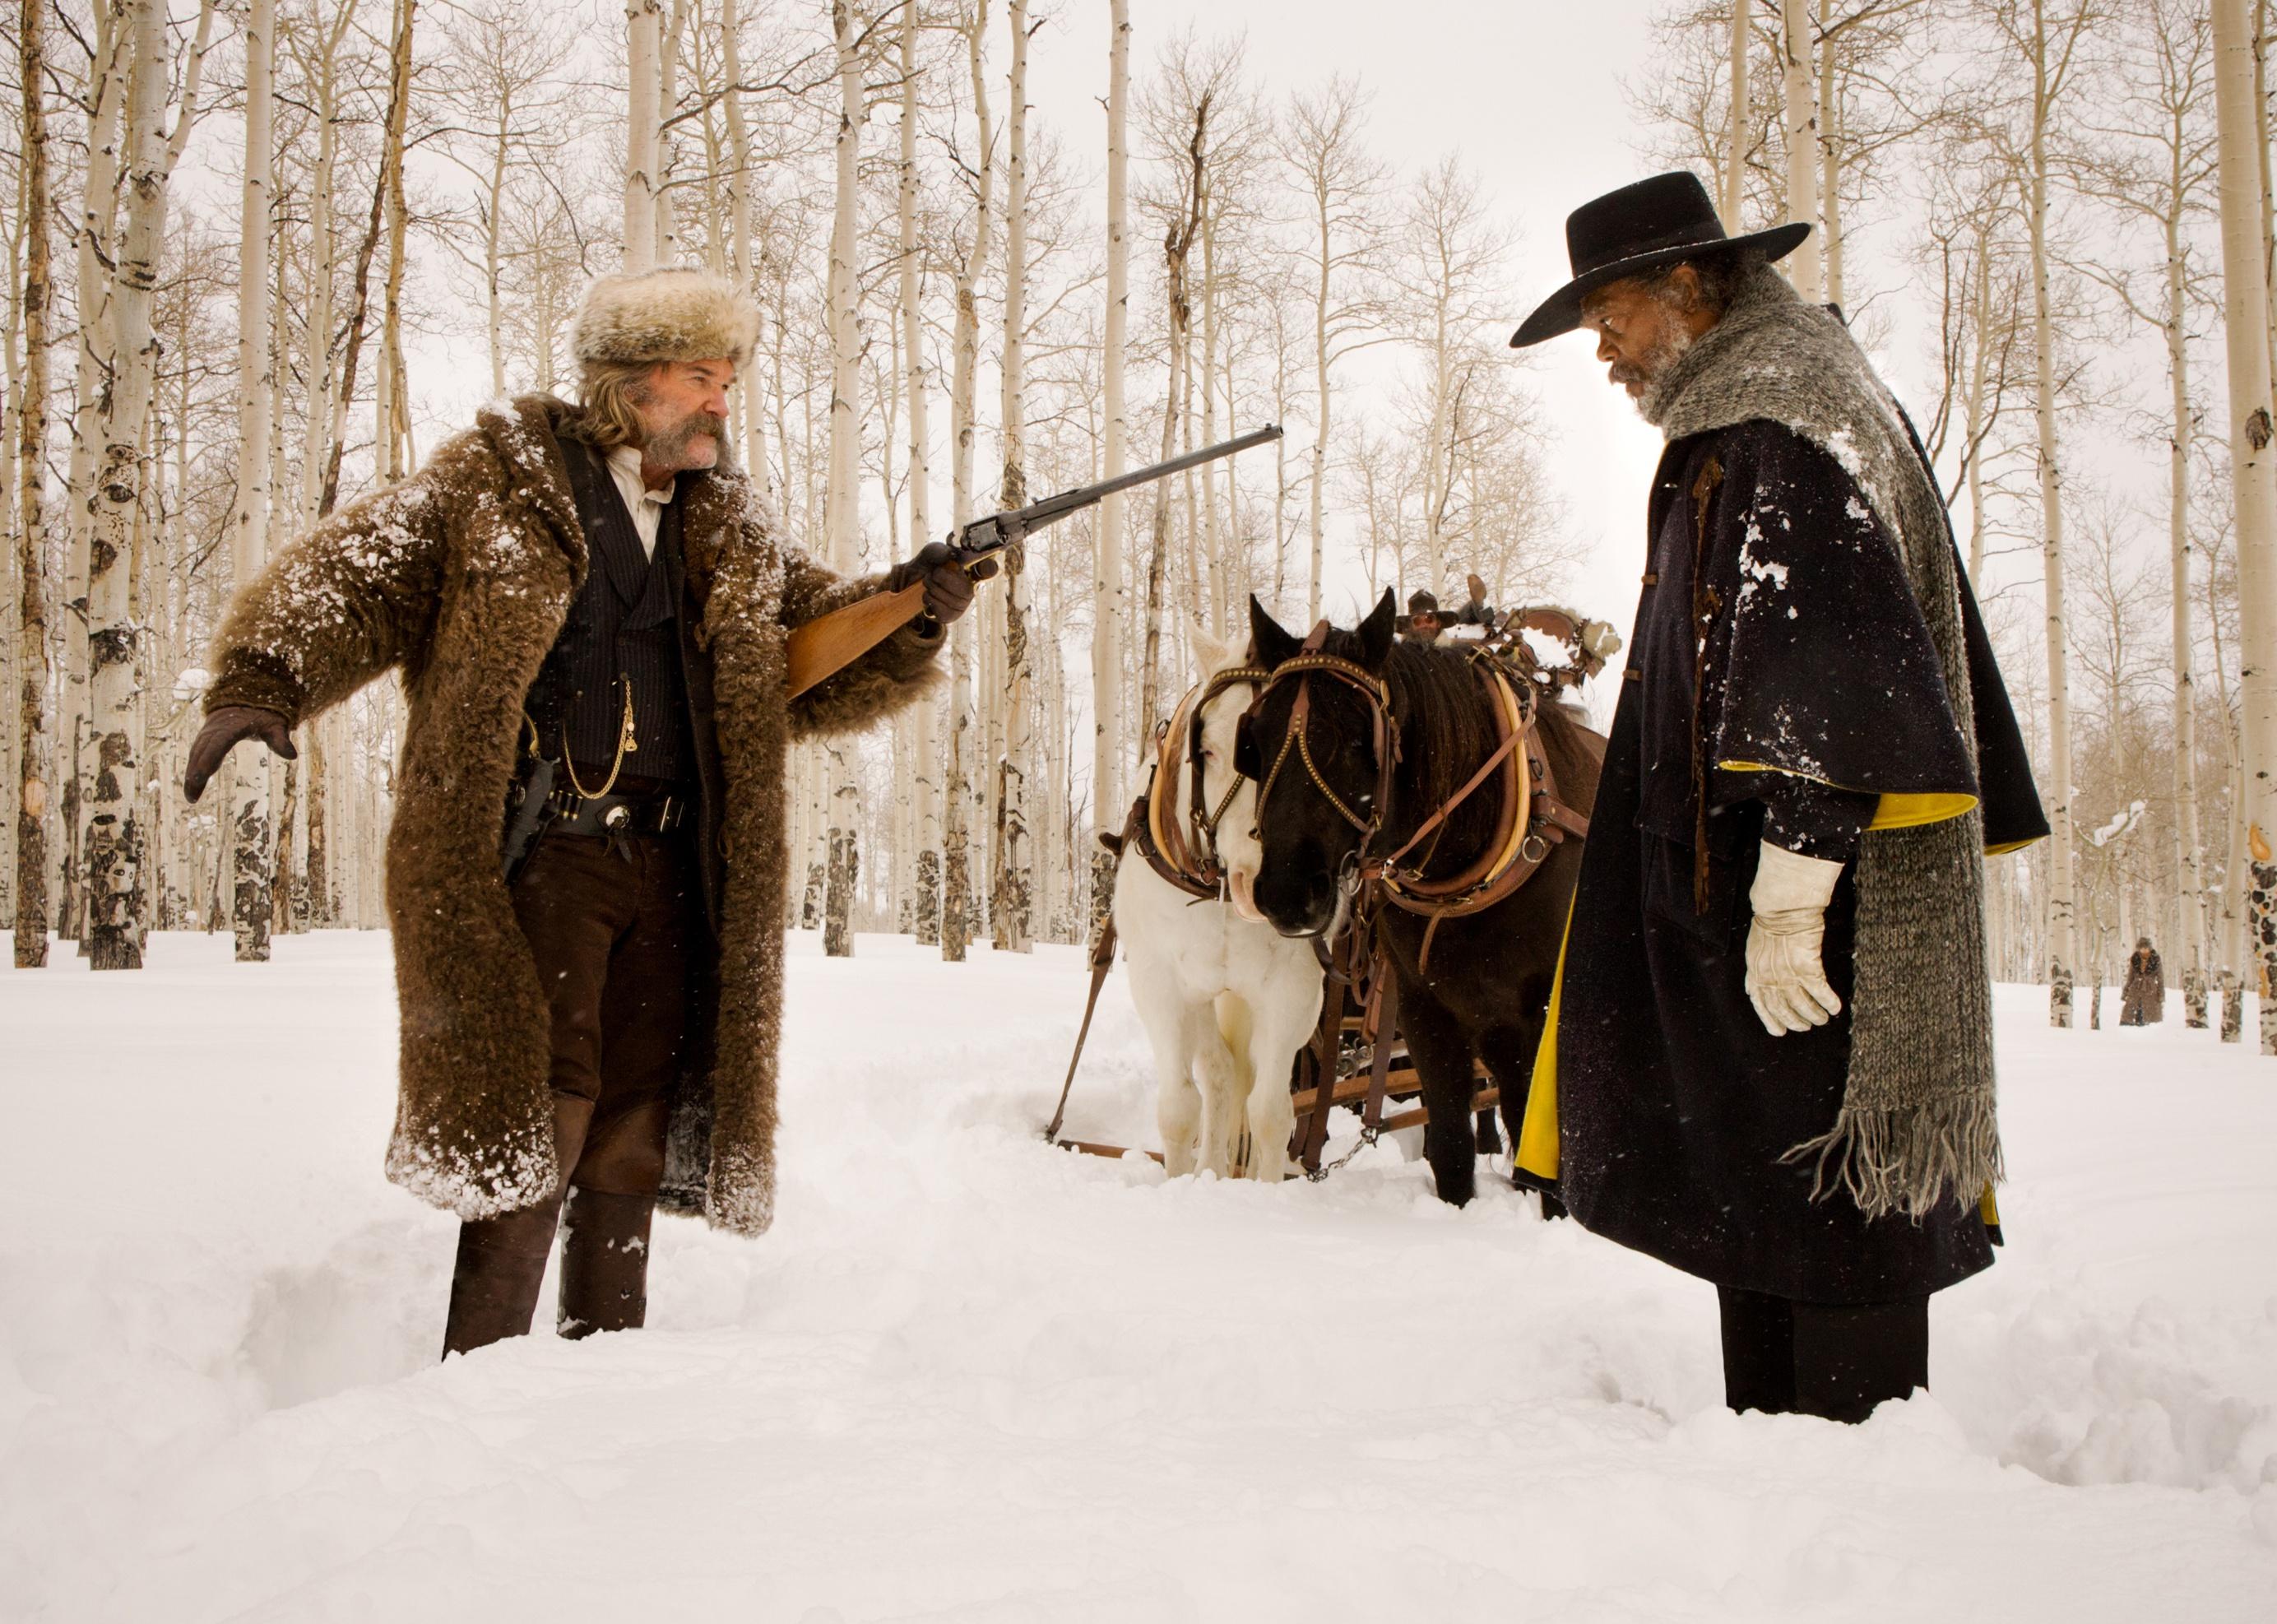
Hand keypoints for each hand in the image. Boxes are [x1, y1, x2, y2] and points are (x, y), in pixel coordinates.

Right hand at [183, 705, 295, 802]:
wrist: (248, 697)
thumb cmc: (264, 714)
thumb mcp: (276, 724)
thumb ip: (281, 739)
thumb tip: (292, 755)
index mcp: (232, 725)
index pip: (219, 743)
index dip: (209, 759)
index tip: (200, 776)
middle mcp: (215, 729)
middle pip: (202, 752)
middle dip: (195, 773)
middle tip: (191, 796)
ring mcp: (208, 732)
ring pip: (196, 754)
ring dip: (191, 774)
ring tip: (191, 797)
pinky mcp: (205, 738)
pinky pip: (196, 754)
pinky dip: (193, 768)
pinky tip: (193, 785)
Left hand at [888, 541, 997, 625]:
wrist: (910, 581)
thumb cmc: (928, 565)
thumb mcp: (930, 553)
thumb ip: (938, 551)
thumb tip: (949, 554)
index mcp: (971, 568)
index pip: (989, 569)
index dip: (989, 569)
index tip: (985, 567)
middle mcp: (971, 587)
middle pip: (966, 590)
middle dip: (943, 580)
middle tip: (933, 573)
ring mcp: (962, 603)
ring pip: (954, 601)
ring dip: (933, 589)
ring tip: (928, 582)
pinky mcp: (951, 615)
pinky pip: (944, 612)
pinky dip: (931, 602)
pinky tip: (929, 596)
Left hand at [1744, 840, 1843, 1036]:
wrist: (1782, 907)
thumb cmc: (1772, 920)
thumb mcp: (1757, 946)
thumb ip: (1760, 965)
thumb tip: (1760, 979)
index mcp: (1755, 971)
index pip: (1760, 1003)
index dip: (1769, 1019)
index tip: (1779, 1031)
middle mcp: (1769, 977)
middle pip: (1781, 1008)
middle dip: (1794, 1021)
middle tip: (1806, 1026)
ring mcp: (1787, 974)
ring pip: (1801, 1004)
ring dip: (1813, 1015)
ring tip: (1822, 1019)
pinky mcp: (1806, 968)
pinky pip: (1820, 991)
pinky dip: (1828, 1002)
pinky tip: (1836, 1008)